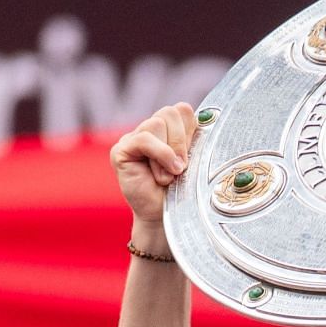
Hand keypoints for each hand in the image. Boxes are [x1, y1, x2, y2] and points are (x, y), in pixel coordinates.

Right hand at [109, 103, 195, 223]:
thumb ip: (194, 139)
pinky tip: (163, 174)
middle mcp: (150, 131)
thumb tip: (205, 117)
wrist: (165, 216)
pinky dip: (160, 154)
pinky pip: (144, 139)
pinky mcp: (121, 150)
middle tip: (182, 167)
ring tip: (171, 174)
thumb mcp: (195, 161)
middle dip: (182, 141)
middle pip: (170, 112)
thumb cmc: (182, 191)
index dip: (191, 130)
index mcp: (169, 131)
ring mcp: (133, 139)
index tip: (193, 154)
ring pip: (157, 123)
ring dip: (170, 153)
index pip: (182, 110)